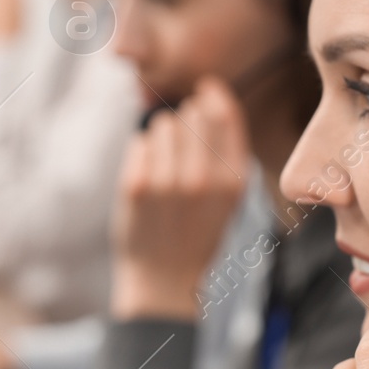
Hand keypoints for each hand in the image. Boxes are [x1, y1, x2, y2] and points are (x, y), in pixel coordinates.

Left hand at [111, 77, 250, 319]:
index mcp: (232, 181)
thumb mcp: (228, 198)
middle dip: (185, 119)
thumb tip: (209, 99)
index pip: (225, 114)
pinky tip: (147, 179)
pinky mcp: (136, 186)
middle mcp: (203, 179)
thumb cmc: (197, 232)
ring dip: (161, 136)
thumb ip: (224, 152)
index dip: (213, 94)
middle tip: (180, 148)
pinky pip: (138, 143)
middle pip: (192, 114)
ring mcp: (167, 182)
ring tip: (164, 167)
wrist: (164, 279)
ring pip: (162, 124)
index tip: (204, 89)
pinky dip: (141, 154)